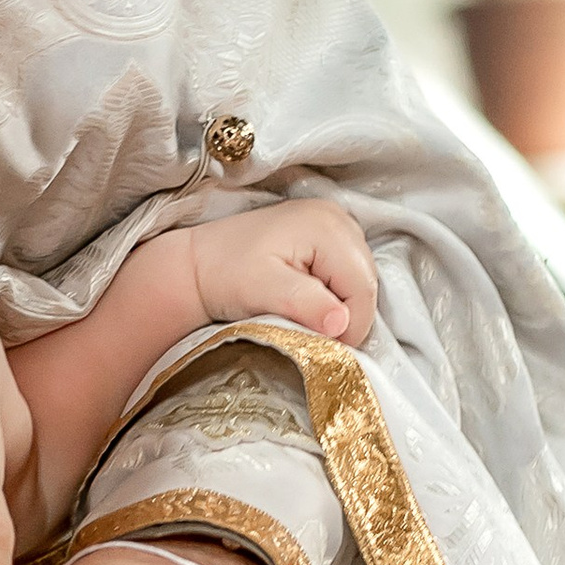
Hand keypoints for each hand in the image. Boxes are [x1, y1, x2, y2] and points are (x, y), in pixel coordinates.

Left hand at [187, 198, 375, 345]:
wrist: (198, 264)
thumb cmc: (224, 275)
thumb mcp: (262, 291)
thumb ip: (305, 303)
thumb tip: (342, 324)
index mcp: (327, 226)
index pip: (363, 288)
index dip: (351, 326)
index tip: (323, 347)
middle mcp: (338, 217)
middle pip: (366, 282)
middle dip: (345, 316)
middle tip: (310, 333)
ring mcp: (335, 223)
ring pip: (360, 280)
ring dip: (340, 306)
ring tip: (302, 313)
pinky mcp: (328, 234)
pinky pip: (348, 272)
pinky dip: (333, 293)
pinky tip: (306, 299)